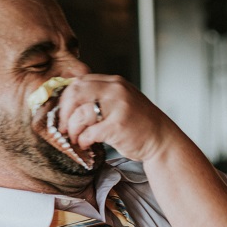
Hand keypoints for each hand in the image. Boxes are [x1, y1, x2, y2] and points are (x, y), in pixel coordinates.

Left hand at [56, 74, 176, 163]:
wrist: (162, 140)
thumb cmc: (140, 123)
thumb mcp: (122, 101)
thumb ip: (101, 95)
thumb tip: (70, 97)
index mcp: (115, 83)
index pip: (80, 82)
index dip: (66, 98)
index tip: (64, 113)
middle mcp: (116, 91)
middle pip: (76, 94)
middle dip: (65, 113)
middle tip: (64, 127)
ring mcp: (118, 108)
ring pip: (80, 114)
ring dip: (73, 130)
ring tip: (76, 138)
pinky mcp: (118, 126)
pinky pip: (89, 132)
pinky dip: (83, 140)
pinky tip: (87, 144)